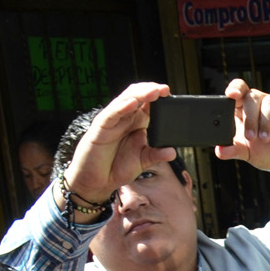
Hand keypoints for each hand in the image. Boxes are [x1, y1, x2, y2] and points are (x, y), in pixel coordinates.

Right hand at [63, 82, 175, 204]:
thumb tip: (173, 151)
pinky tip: (133, 104)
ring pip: (125, 100)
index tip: (169, 94)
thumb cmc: (116, 167)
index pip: (147, 103)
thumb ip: (156, 155)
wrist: (96, 181)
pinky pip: (112, 113)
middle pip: (137, 96)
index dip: (157, 96)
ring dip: (140, 94)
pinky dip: (122, 107)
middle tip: (164, 89)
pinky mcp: (101, 127)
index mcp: (136, 122)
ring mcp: (112, 120)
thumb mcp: (142, 161)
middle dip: (151, 90)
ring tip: (153, 91)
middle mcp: (124, 118)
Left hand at [219, 78, 269, 189]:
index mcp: (244, 108)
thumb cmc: (264, 152)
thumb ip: (233, 150)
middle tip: (251, 137)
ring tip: (264, 138)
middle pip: (252, 97)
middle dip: (250, 118)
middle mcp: (259, 103)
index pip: (238, 90)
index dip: (235, 89)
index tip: (232, 95)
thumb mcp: (246, 153)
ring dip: (265, 122)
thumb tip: (219, 151)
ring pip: (269, 102)